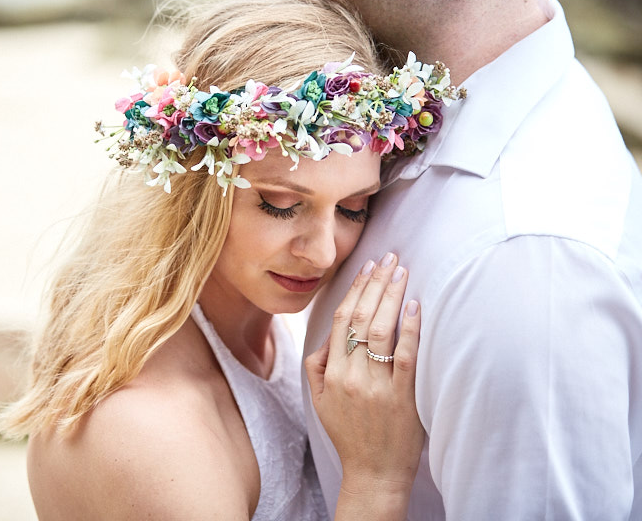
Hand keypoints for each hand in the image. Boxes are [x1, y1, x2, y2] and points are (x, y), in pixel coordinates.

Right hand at [306, 252, 423, 514]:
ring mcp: (377, 386)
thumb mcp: (319, 400)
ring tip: (402, 272)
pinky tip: (415, 305)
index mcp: (330, 372)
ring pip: (382, 330)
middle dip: (376, 283)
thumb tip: (329, 335)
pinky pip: (405, 355)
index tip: (367, 267)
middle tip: (389, 258)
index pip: (341, 319)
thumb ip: (317, 365)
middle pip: (361, 317)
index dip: (354, 289)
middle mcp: (351, 375)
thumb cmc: (349, 434)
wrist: (374, 473)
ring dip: (392, 296)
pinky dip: (410, 327)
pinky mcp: (402, 397)